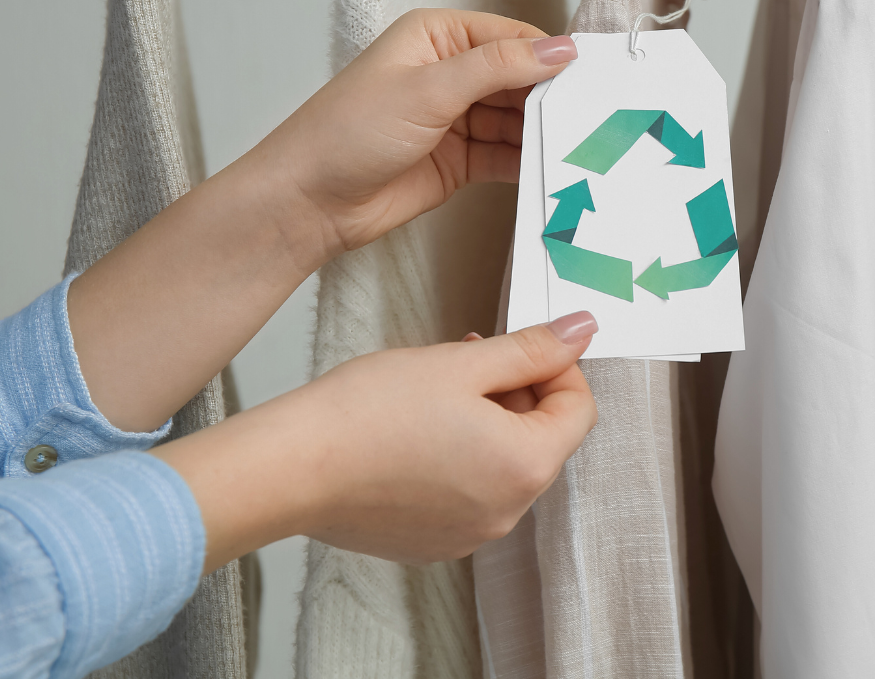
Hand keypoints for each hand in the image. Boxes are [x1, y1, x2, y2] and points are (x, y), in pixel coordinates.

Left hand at [68, 8, 576, 432]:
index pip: (513, 37)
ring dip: (546, 134)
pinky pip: (506, 154)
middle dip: (555, 98)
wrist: (307, 203)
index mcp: (438, 36)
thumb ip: (497, 67)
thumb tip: (559, 47)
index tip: (597, 77)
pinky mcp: (458, 159)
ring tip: (587, 148)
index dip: (554, 56)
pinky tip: (557, 170)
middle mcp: (449, 72)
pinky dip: (530, 161)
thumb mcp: (427, 90)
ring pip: (517, 120)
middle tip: (601, 117)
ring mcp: (455, 117)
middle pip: (521, 79)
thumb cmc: (346, 133)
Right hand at [152, 313, 599, 568]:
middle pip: (541, 439)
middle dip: (516, 391)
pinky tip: (412, 431)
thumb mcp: (461, 363)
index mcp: (525, 467)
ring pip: (502, 464)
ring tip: (434, 390)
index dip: (556, 367)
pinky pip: (467, 493)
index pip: (578, 409)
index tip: (519, 344)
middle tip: (468, 357)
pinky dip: (456, 457)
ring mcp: (469, 536)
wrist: (291, 468)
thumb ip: (532, 348)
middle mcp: (507, 512)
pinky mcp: (432, 543)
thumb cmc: (368, 413)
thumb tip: (584, 330)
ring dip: (486, 421)